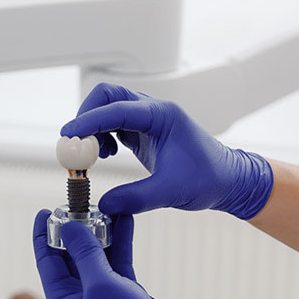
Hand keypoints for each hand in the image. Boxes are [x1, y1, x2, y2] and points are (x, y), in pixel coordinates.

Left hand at [32, 210, 214, 298]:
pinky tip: (124, 219)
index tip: (44, 210)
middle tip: (79, 203)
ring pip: (96, 256)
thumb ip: (85, 254)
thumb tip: (68, 227)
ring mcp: (102, 295)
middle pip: (70, 256)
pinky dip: (119, 241)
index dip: (43, 235)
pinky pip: (117, 261)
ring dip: (100, 232)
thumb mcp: (101, 285)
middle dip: (74, 230)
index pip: (47, 261)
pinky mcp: (125, 292)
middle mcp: (79, 298)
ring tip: (103, 206)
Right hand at [60, 83, 272, 218]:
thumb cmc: (210, 179)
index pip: (118, 108)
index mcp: (163, 116)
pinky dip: (100, 136)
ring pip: (107, 107)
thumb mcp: (171, 192)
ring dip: (92, 127)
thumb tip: (104, 203)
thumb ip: (135, 198)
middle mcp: (153, 111)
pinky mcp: (142, 132)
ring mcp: (146, 120)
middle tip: (77, 144)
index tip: (70, 136)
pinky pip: (111, 123)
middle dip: (87, 116)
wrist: (228, 181)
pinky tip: (105, 155)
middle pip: (107, 95)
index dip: (90, 121)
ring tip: (93, 156)